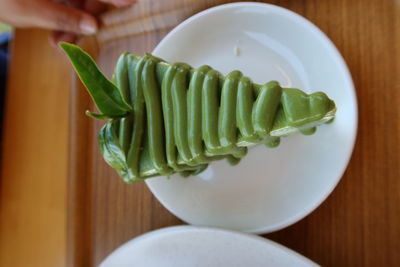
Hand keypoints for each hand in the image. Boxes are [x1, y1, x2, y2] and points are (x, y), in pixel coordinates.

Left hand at [0, 0, 135, 44]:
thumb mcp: (32, 11)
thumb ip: (64, 17)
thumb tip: (93, 27)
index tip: (130, 3)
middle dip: (86, 18)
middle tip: (76, 38)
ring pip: (80, 4)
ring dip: (74, 25)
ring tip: (60, 42)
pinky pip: (69, 6)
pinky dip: (65, 21)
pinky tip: (56, 37)